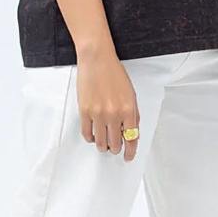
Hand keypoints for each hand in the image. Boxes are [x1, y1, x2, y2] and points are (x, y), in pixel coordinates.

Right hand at [75, 45, 140, 161]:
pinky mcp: (84, 111)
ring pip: (101, 143)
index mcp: (128, 109)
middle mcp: (114, 114)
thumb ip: (133, 114)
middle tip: (115, 147)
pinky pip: (87, 134)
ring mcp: (98, 114)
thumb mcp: (131, 93)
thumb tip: (131, 132)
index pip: (132, 139)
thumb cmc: (114, 73)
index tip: (128, 156)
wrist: (97, 59)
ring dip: (104, 146)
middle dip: (116, 148)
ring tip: (104, 143)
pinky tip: (93, 135)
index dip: (130, 152)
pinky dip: (91, 138)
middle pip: (115, 144)